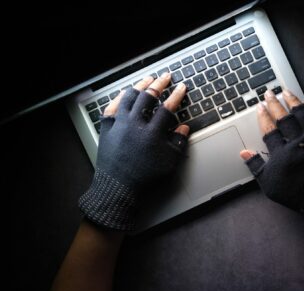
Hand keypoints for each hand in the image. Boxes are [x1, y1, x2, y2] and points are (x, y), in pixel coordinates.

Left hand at [79, 74, 189, 230]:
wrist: (118, 188)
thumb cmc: (145, 178)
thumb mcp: (169, 163)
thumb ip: (178, 143)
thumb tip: (184, 128)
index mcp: (152, 133)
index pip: (167, 108)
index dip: (176, 96)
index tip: (182, 87)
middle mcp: (135, 125)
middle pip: (148, 97)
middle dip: (159, 84)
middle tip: (166, 77)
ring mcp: (119, 125)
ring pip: (129, 97)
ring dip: (139, 86)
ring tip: (147, 80)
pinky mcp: (107, 129)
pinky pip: (112, 107)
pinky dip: (119, 98)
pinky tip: (125, 93)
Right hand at [240, 89, 303, 238]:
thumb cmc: (295, 194)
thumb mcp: (270, 184)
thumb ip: (256, 167)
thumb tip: (243, 153)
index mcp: (281, 154)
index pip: (269, 129)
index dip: (263, 116)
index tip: (259, 107)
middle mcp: (297, 144)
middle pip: (284, 119)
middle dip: (274, 104)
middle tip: (269, 93)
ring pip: (302, 115)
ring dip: (292, 101)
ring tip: (286, 91)